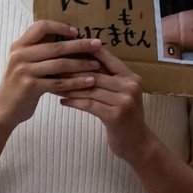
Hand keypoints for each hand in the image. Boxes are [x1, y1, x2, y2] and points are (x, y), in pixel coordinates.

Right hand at [0, 20, 101, 128]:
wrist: (4, 109)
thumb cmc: (19, 83)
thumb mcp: (23, 62)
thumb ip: (38, 51)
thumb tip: (68, 39)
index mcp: (19, 45)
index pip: (40, 26)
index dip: (60, 27)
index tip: (76, 32)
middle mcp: (20, 55)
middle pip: (56, 46)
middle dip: (80, 45)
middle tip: (97, 44)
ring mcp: (24, 71)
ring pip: (59, 64)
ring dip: (81, 64)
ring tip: (96, 65)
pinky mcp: (30, 87)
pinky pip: (59, 82)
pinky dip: (75, 82)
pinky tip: (88, 82)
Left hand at [58, 42, 153, 162]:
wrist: (138, 144)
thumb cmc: (126, 117)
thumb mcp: (123, 94)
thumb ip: (110, 80)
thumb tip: (85, 63)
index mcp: (131, 77)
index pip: (107, 58)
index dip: (88, 52)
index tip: (69, 48)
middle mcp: (130, 86)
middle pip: (95, 74)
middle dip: (73, 71)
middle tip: (53, 68)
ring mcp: (124, 101)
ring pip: (90, 90)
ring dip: (70, 87)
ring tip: (54, 85)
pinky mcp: (115, 115)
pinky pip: (89, 105)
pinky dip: (74, 102)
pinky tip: (63, 101)